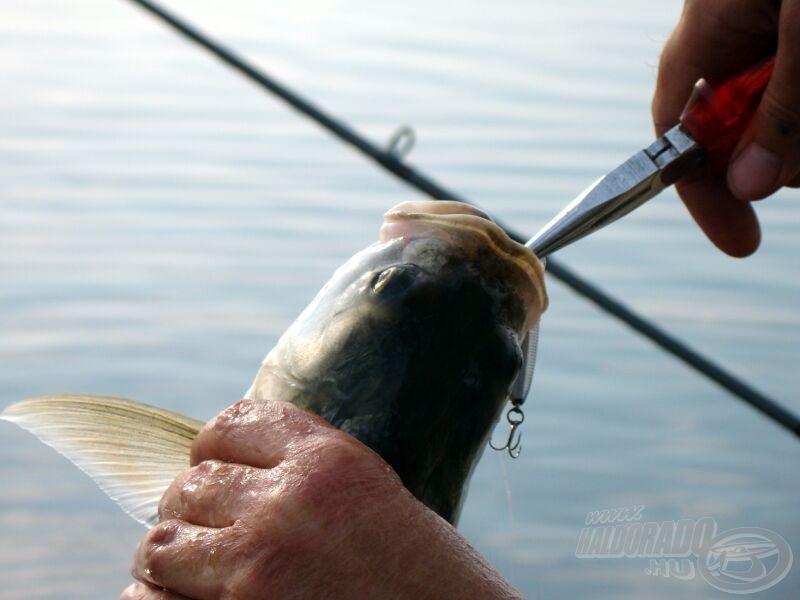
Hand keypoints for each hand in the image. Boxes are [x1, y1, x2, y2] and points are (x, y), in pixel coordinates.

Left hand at [121, 398, 521, 599]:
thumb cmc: (420, 573)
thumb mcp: (370, 497)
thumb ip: (307, 473)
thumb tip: (238, 470)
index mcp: (328, 457)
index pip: (231, 422)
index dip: (212, 449)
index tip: (214, 470)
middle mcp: (289, 496)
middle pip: (191, 483)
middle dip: (191, 509)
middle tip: (205, 534)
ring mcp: (259, 554)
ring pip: (163, 538)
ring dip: (171, 556)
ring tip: (189, 570)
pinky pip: (151, 598)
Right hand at [652, 0, 799, 255]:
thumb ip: (784, 109)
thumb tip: (751, 185)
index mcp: (712, 23)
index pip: (677, 126)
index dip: (699, 186)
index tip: (738, 234)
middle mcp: (741, 30)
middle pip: (742, 125)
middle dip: (786, 153)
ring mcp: (781, 32)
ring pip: (791, 110)